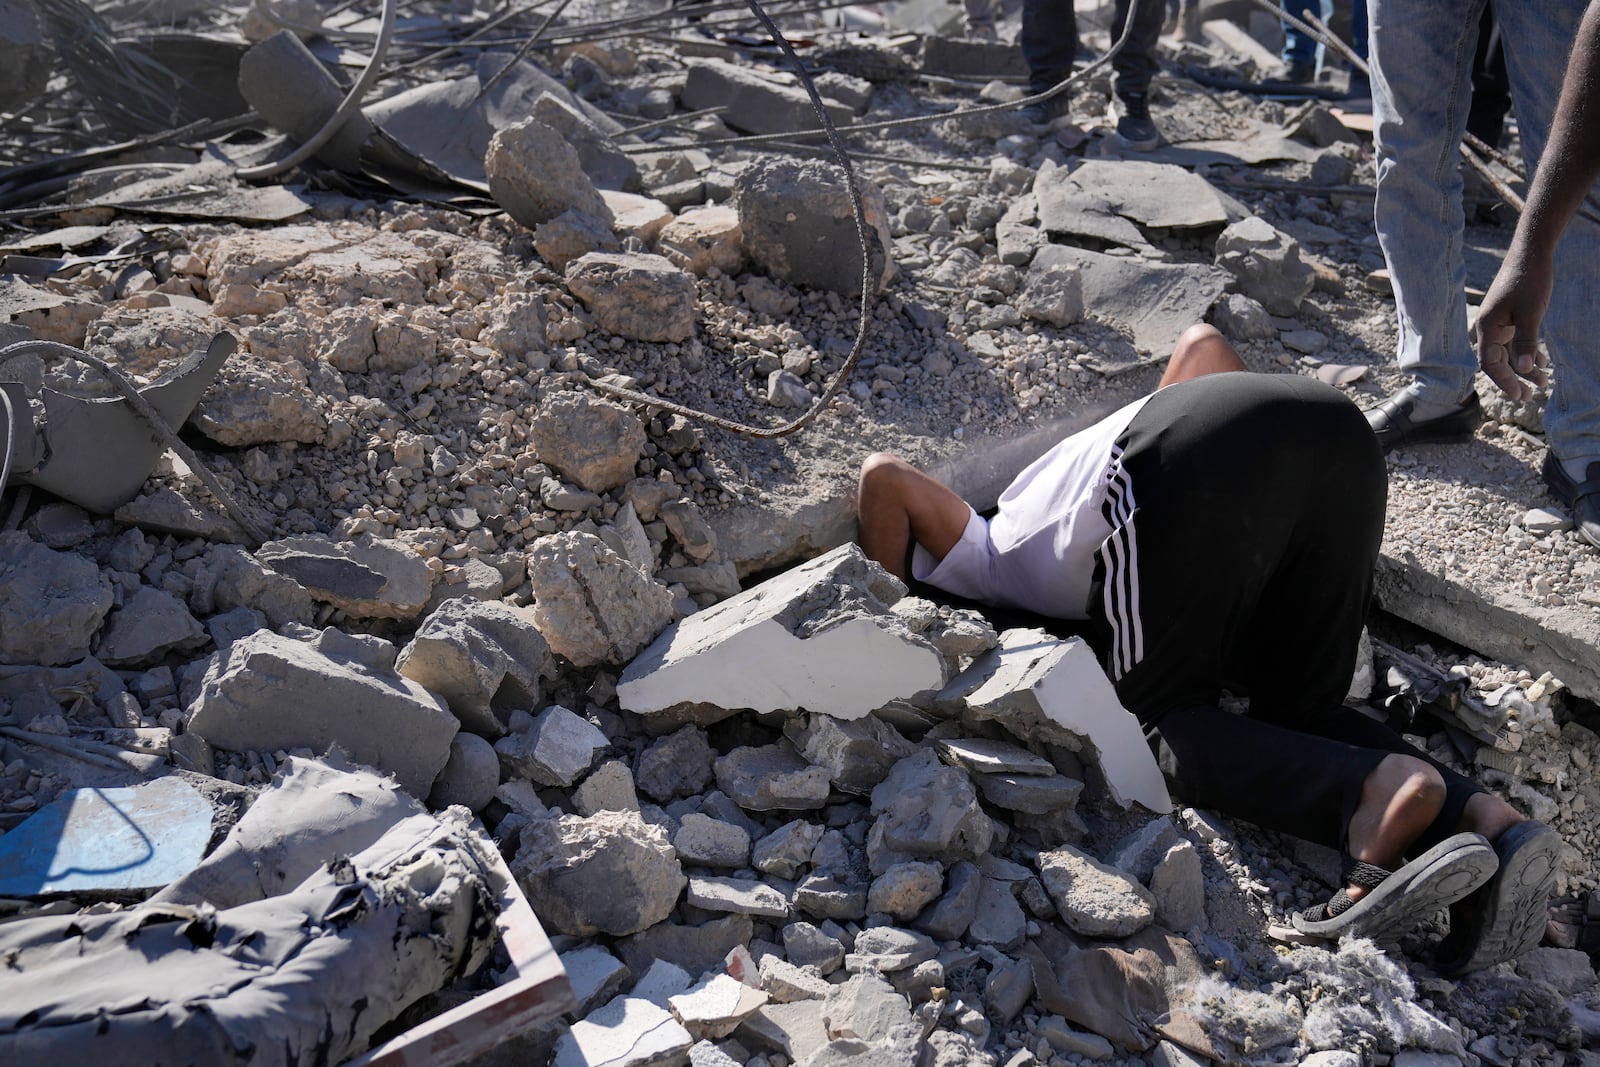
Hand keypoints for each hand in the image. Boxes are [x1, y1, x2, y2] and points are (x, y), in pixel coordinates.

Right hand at [1475, 257, 1552, 401]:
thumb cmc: (1529, 280)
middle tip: (1531, 396)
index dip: (1504, 381)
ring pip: (1509, 353)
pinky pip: (1515, 342)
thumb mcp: (1531, 314)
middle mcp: (1489, 328)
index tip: (1520, 395)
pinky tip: (1542, 363)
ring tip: (1543, 382)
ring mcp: (1499, 322)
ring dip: (1524, 368)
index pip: (1490, 363)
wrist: (1530, 252)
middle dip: (1514, 379)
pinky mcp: (1510, 317)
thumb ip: (1526, 342)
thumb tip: (1524, 369)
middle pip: (1498, 361)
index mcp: (1487, 328)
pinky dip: (1527, 353)